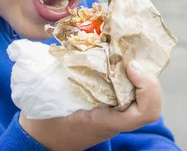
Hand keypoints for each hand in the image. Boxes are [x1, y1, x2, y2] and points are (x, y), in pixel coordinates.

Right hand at [19, 60, 161, 150]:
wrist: (41, 141)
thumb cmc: (43, 122)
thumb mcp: (46, 99)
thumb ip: (49, 72)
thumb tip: (37, 46)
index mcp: (105, 120)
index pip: (144, 112)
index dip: (148, 87)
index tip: (131, 66)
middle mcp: (117, 117)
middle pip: (148, 97)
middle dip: (145, 71)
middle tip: (128, 50)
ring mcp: (116, 111)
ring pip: (140, 91)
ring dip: (135, 68)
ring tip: (121, 48)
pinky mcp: (111, 104)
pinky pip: (128, 88)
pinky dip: (125, 71)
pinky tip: (112, 55)